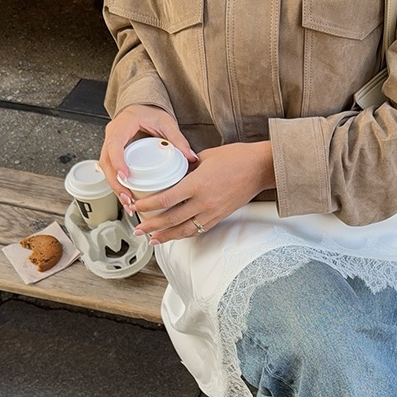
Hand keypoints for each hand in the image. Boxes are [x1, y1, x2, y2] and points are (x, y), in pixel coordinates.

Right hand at [99, 103, 195, 210]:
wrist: (142, 108)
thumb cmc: (150, 112)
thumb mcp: (166, 123)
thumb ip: (177, 139)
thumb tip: (190, 157)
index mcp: (122, 126)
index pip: (114, 145)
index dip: (118, 162)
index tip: (125, 176)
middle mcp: (112, 136)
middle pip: (106, 163)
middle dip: (116, 183)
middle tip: (129, 198)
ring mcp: (110, 146)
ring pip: (106, 170)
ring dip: (116, 188)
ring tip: (129, 203)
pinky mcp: (113, 155)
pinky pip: (111, 172)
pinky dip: (118, 185)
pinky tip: (127, 197)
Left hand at [131, 141, 276, 243]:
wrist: (261, 168)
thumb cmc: (237, 157)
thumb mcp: (206, 157)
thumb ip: (187, 166)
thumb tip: (172, 170)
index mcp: (197, 184)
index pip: (165, 198)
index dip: (147, 205)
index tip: (135, 206)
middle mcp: (203, 201)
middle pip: (170, 219)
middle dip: (151, 225)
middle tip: (137, 228)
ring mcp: (212, 211)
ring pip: (183, 229)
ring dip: (165, 236)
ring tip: (152, 239)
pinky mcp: (219, 216)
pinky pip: (197, 229)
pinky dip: (183, 234)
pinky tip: (174, 236)